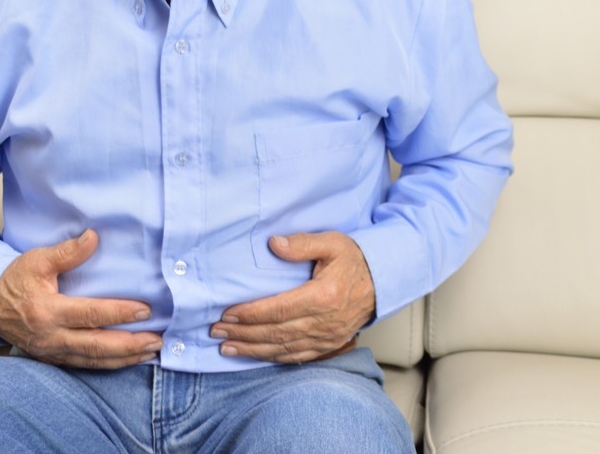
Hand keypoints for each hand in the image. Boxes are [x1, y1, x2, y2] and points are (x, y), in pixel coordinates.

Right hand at [0, 229, 163, 368]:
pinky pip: (85, 365)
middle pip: (98, 346)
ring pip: (94, 360)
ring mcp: (52, 351)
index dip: (120, 312)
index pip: (91, 314)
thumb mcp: (38, 260)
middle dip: (130, 345)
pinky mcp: (53, 358)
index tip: (145, 310)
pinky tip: (127, 360)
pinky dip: (109, 364)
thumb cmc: (15, 280)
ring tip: (150, 352)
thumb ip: (67, 252)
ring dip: (124, 358)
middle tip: (156, 340)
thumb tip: (93, 237)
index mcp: (48, 311)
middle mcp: (52, 337)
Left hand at [210, 231, 375, 363]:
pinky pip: (297, 356)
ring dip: (252, 349)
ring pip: (283, 348)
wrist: (383, 282)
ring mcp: (327, 337)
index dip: (250, 314)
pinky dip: (273, 358)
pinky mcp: (328, 345)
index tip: (227, 314)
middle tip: (216, 331)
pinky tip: (255, 355)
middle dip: (243, 333)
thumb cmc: (354, 260)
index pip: (279, 309)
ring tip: (226, 348)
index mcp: (323, 296)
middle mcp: (324, 322)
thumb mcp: (332, 242)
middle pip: (276, 333)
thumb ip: (302, 243)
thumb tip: (273, 244)